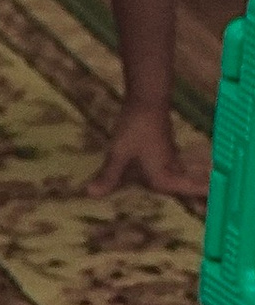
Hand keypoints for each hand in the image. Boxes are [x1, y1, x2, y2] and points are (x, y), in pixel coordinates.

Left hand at [83, 107, 202, 201]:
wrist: (148, 97)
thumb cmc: (137, 127)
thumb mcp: (120, 153)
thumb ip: (108, 175)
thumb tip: (90, 194)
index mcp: (162, 171)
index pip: (183, 188)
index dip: (198, 194)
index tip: (214, 202)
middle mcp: (168, 165)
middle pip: (181, 184)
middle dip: (192, 193)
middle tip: (201, 207)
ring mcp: (166, 155)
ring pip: (173, 175)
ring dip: (177, 185)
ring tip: (181, 198)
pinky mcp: (159, 148)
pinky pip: (165, 167)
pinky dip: (164, 176)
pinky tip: (153, 179)